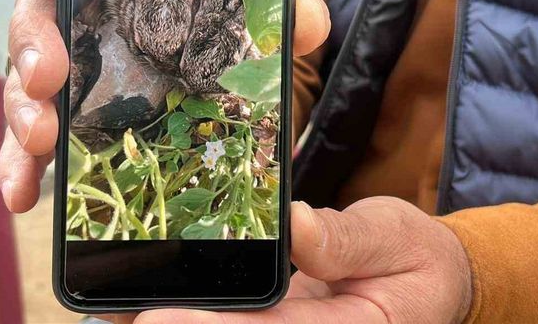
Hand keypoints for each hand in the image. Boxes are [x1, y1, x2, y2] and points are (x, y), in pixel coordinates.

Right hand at [0, 0, 330, 212]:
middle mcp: (86, 18)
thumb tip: (305, 19)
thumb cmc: (228, 47)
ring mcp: (71, 72)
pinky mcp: (66, 123)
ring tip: (40, 141)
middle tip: (49, 74)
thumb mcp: (258, 31)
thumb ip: (281, 17)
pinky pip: (31, 141)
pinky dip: (21, 166)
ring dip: (23, 109)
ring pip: (26, 79)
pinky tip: (25, 195)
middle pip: (39, 12)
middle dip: (32, 40)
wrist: (221, 105)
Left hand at [134, 198, 472, 323]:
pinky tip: (141, 302)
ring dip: (171, 321)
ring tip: (108, 308)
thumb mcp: (394, 239)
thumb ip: (345, 240)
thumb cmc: (415, 260)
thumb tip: (295, 224)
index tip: (154, 318)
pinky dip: (191, 311)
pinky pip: (234, 321)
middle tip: (110, 313)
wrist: (429, 281)